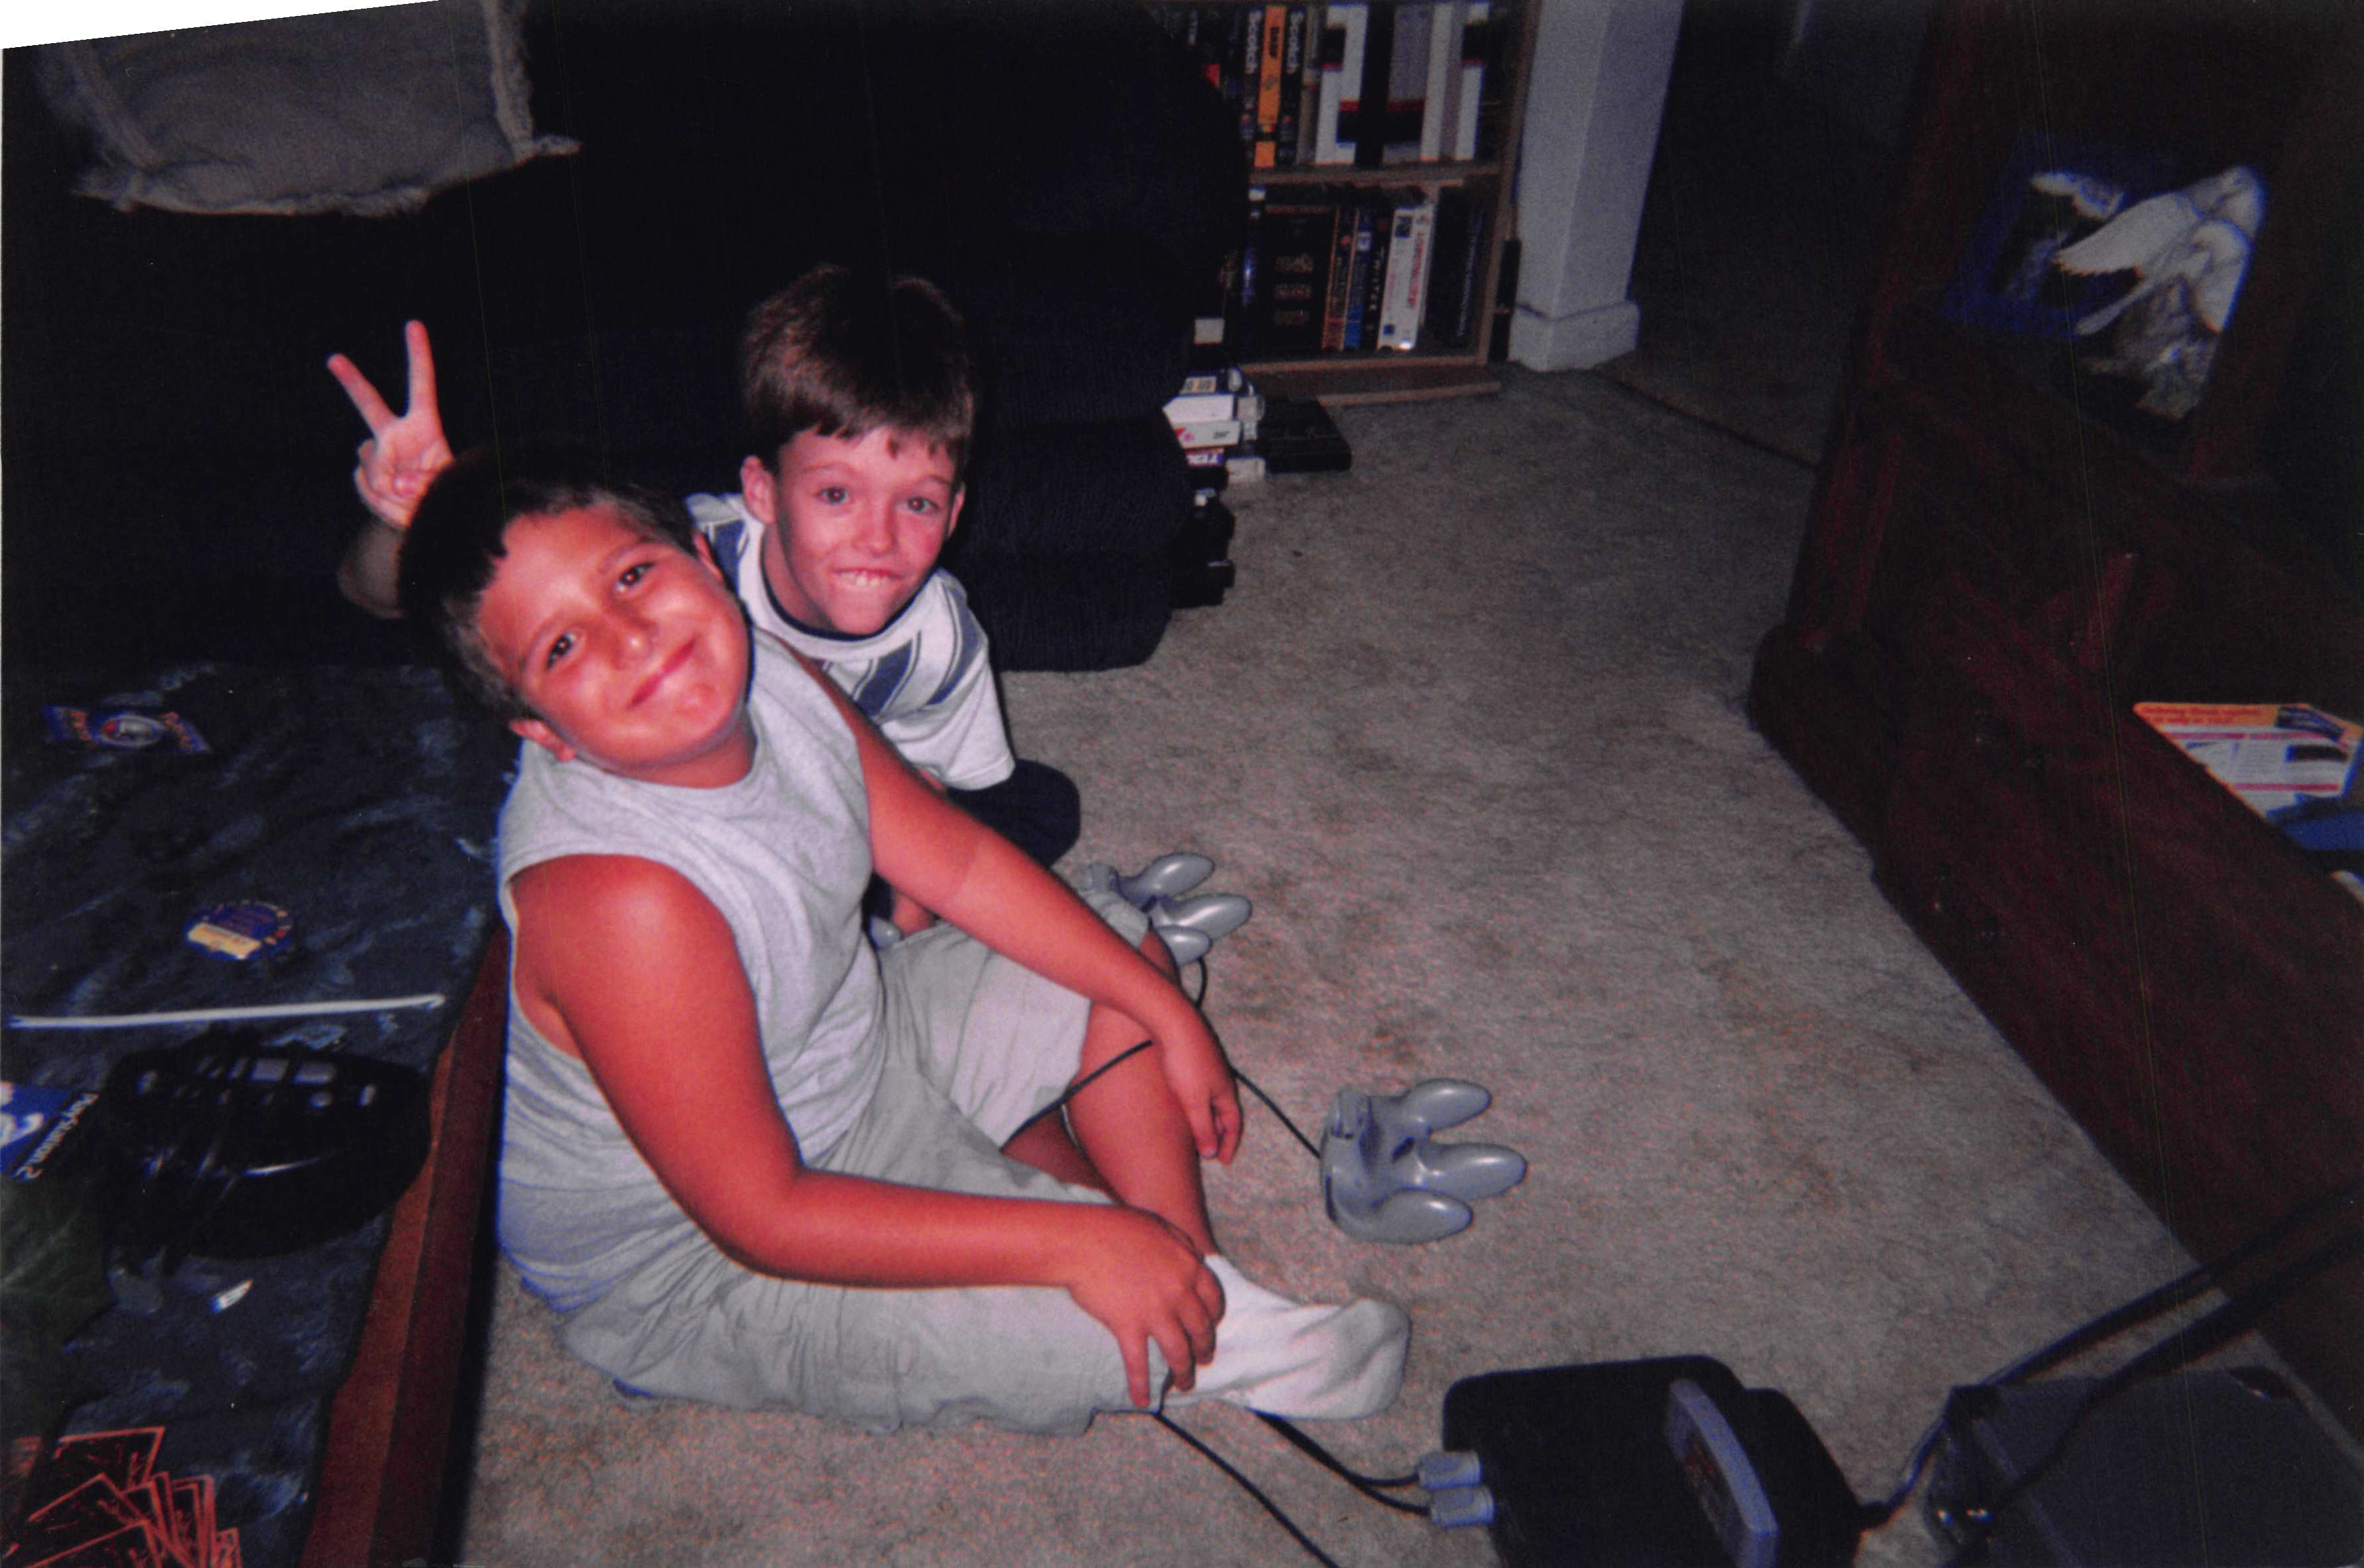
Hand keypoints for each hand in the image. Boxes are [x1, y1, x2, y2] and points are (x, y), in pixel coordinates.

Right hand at [326, 320, 451, 529]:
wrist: (433, 522)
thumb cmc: (445, 499)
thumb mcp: (441, 488)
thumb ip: (416, 481)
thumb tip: (394, 482)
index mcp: (425, 427)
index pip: (422, 385)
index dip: (418, 355)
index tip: (414, 325)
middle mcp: (398, 435)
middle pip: (370, 404)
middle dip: (351, 381)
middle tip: (334, 359)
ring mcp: (379, 454)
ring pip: (366, 458)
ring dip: (387, 484)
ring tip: (407, 498)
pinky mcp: (367, 476)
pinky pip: (362, 481)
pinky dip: (378, 498)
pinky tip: (393, 502)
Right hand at [1064, 1208, 1224, 1406]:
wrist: (1084, 1240)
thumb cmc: (1117, 1227)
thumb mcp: (1159, 1226)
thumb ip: (1181, 1244)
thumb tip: (1194, 1257)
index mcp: (1188, 1266)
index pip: (1213, 1297)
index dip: (1215, 1315)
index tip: (1212, 1324)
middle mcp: (1178, 1293)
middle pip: (1200, 1328)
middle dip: (1204, 1348)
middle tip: (1204, 1359)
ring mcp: (1155, 1312)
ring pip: (1179, 1352)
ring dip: (1185, 1372)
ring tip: (1186, 1384)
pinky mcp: (1129, 1327)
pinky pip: (1139, 1363)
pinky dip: (1141, 1385)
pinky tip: (1142, 1401)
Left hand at [1157, 1013, 1242, 1164]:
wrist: (1173, 1021)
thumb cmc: (1184, 1061)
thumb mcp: (1193, 1102)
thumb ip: (1202, 1128)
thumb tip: (1211, 1153)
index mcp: (1225, 1091)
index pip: (1233, 1123)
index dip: (1229, 1144)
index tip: (1223, 1161)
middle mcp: (1220, 1079)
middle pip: (1224, 1112)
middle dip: (1218, 1133)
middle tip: (1209, 1152)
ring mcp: (1207, 1067)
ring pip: (1211, 1100)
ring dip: (1206, 1118)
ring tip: (1195, 1132)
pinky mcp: (1192, 1058)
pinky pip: (1199, 1088)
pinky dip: (1196, 1103)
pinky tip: (1181, 1104)